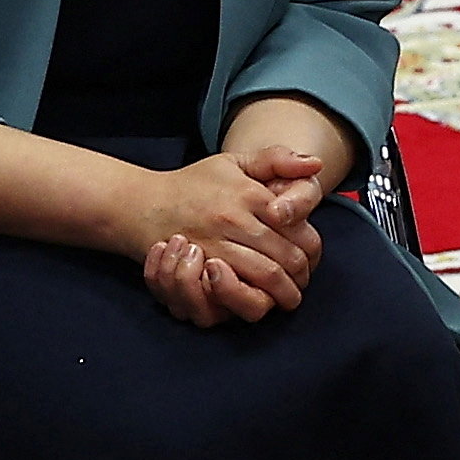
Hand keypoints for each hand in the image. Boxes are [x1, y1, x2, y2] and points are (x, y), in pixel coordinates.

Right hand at [132, 149, 321, 325]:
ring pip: (265, 276)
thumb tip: (316, 164)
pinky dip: (252, 298)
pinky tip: (260, 299)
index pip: (298, 228)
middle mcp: (233, 219)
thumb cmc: (193, 184)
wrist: (143, 205)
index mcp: (248, 194)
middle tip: (303, 282)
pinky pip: (234, 291)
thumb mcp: (234, 162)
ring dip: (283, 292)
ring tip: (288, 296)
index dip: (312, 249)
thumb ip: (277, 160)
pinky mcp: (197, 267)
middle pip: (286, 257)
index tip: (311, 257)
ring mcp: (214, 245)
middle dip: (301, 275)